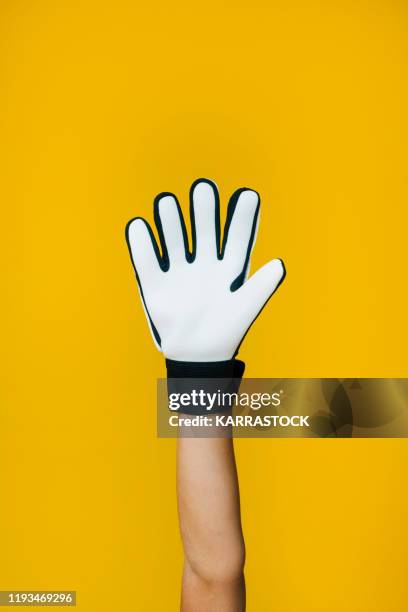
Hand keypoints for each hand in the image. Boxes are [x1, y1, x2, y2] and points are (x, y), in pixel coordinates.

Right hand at [126, 179, 284, 361]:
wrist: (197, 356)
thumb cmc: (226, 331)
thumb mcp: (246, 309)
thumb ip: (262, 287)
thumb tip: (280, 264)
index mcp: (229, 266)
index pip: (237, 236)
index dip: (242, 216)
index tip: (248, 194)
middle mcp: (204, 262)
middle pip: (203, 230)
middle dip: (204, 210)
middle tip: (204, 188)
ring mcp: (179, 271)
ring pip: (174, 239)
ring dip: (170, 221)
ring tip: (168, 202)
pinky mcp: (155, 284)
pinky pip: (146, 260)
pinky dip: (141, 243)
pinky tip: (139, 225)